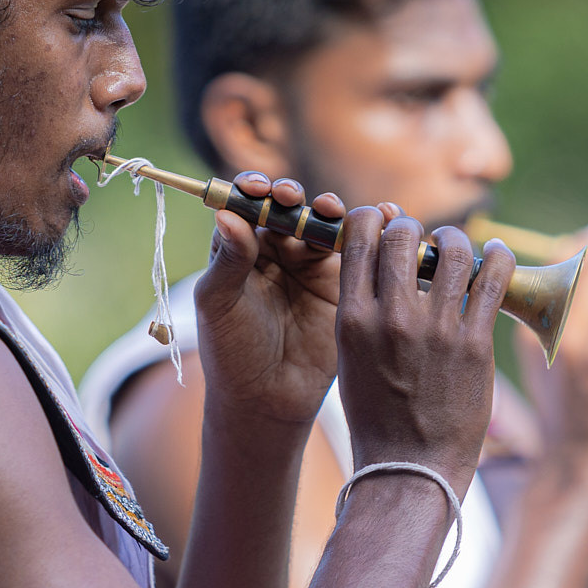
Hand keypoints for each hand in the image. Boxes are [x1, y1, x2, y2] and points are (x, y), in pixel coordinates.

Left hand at [195, 173, 347, 427]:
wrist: (268, 399)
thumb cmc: (231, 351)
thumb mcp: (220, 303)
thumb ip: (228, 259)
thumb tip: (227, 213)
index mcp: (239, 248)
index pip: (246, 204)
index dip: (252, 189)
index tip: (257, 188)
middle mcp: (275, 249)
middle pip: (287, 207)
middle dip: (291, 196)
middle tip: (292, 198)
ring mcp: (310, 264)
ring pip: (320, 223)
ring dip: (326, 210)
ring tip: (329, 210)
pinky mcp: (341, 283)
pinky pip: (352, 251)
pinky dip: (361, 233)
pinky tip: (367, 223)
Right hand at [335, 210, 512, 494]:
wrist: (411, 470)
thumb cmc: (379, 418)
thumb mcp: (352, 360)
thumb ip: (363, 313)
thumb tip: (382, 270)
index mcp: (352, 319)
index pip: (360, 237)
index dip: (375, 220)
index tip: (387, 226)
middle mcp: (390, 317)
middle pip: (403, 234)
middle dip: (415, 227)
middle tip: (424, 239)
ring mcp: (435, 329)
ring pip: (451, 250)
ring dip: (457, 239)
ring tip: (459, 247)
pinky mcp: (474, 344)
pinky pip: (492, 279)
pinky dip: (499, 257)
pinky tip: (499, 254)